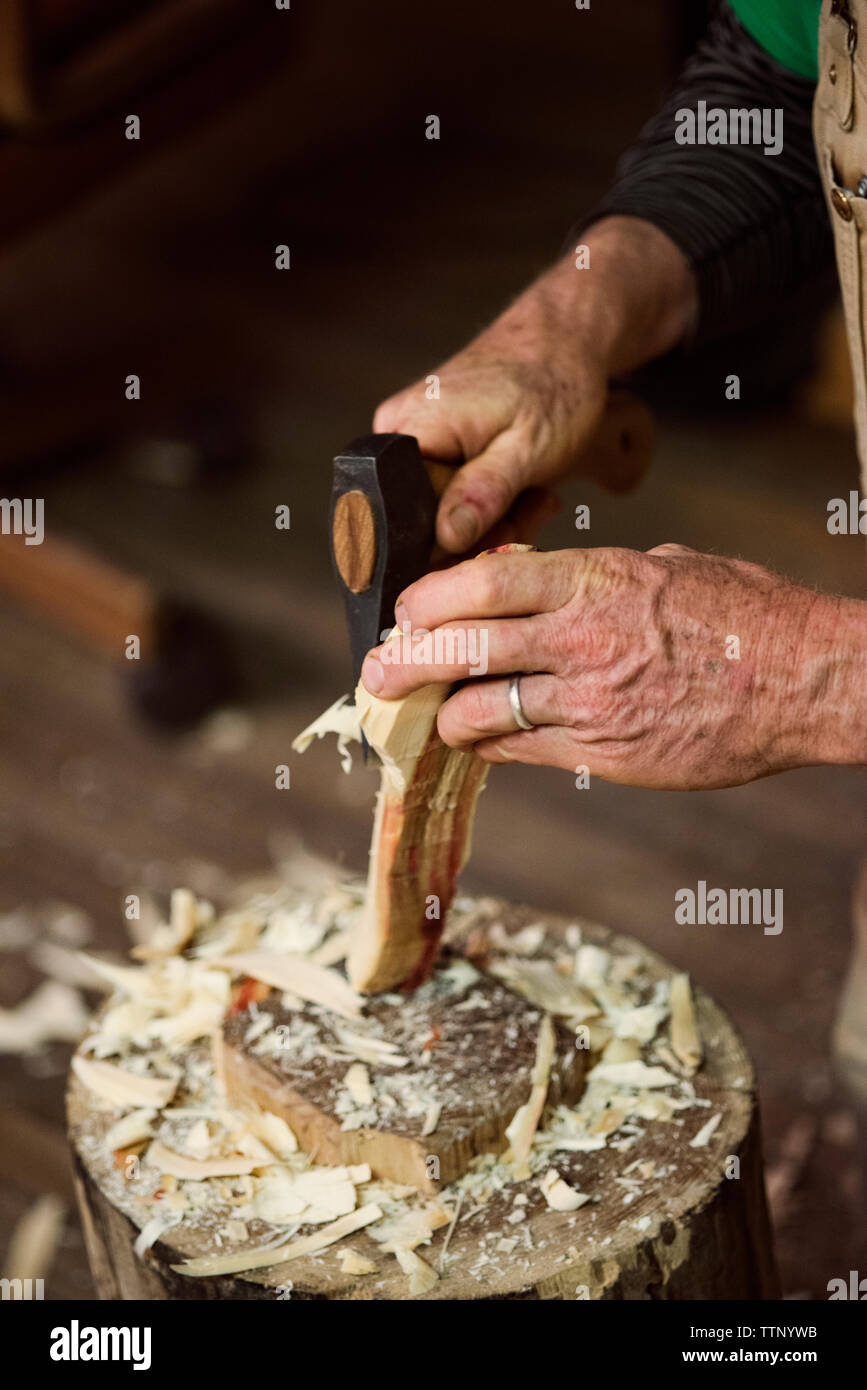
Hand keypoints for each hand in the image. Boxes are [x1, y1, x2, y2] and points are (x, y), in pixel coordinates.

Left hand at [361, 544, 865, 788]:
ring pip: (481, 710)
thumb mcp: (666, 567)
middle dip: (404, 663)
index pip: (481, 584)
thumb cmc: (743, 613)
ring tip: (431, 716)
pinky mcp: (604, 754)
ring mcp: (591, 702)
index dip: (428, 599)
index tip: (404, 611)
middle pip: (461, 648)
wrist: (804, 681)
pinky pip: (523, 751)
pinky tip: (480, 740)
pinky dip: (492, 744)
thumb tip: (549, 582)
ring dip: (445, 714)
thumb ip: (598, 578)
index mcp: (594, 580)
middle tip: (375, 674)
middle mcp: (580, 639)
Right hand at [373, 216, 696, 554]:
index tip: (508, 525)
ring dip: (491, 519)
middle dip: (481, 531)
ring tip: (531, 494)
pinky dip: (486, 503)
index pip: (408, 520)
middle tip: (532, 508)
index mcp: (412, 429)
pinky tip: (516, 486)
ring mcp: (410, 438)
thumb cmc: (553, 384)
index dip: (457, 540)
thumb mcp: (527, 448)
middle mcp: (397, 432)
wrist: (563, 341)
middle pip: (422, 522)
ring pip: (438, 515)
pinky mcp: (427, 445)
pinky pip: (447, 496)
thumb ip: (483, 493)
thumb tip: (445, 538)